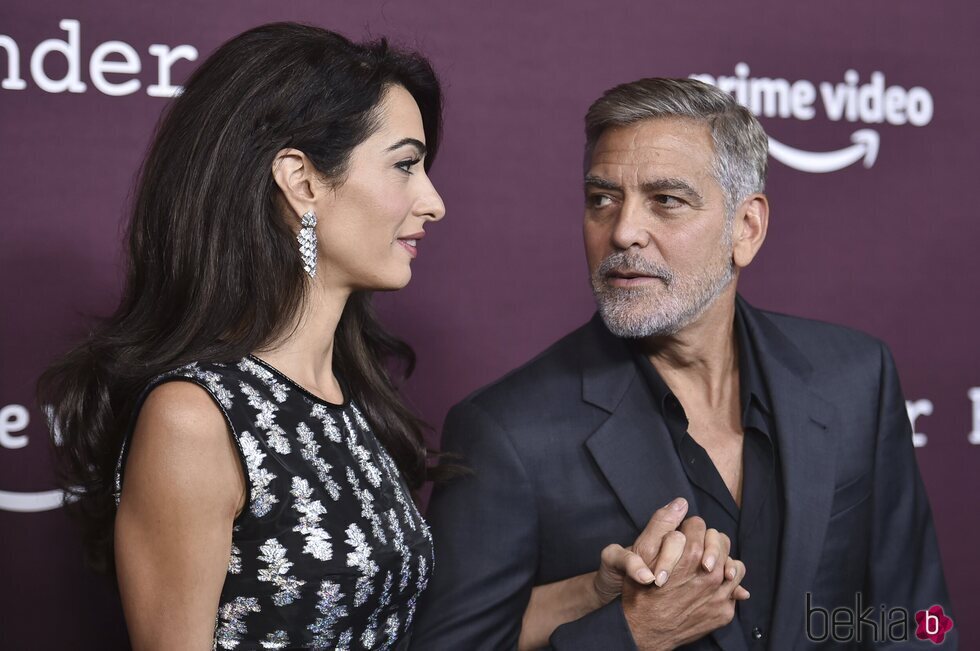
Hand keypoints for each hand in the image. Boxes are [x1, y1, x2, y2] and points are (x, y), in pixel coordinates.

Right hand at [593, 498, 747, 605]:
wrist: (644, 631)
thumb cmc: (641, 590)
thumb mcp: (643, 551)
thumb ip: (662, 523)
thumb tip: (681, 503)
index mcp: (692, 554)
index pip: (700, 526)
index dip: (690, 528)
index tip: (684, 536)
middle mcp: (711, 574)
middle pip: (721, 541)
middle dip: (708, 542)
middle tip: (695, 550)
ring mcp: (720, 595)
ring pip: (734, 565)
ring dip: (722, 562)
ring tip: (707, 567)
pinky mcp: (724, 612)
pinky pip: (736, 590)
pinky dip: (727, 586)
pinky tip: (711, 587)